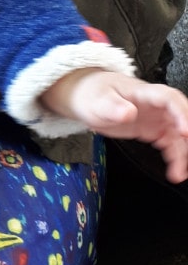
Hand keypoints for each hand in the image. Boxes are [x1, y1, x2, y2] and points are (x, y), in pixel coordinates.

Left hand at [43, 68, 187, 182]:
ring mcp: (155, 118)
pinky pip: (169, 143)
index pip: (169, 99)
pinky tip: (175, 170)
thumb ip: (112, 107)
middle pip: (180, 117)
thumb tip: (128, 113)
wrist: (86, 97)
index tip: (184, 131)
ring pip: (177, 135)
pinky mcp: (152, 129)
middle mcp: (154, 105)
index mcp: (143, 92)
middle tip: (186, 153)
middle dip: (187, 135)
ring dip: (182, 152)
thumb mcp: (97, 100)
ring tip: (179, 172)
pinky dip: (174, 157)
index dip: (181, 113)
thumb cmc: (93, 93)